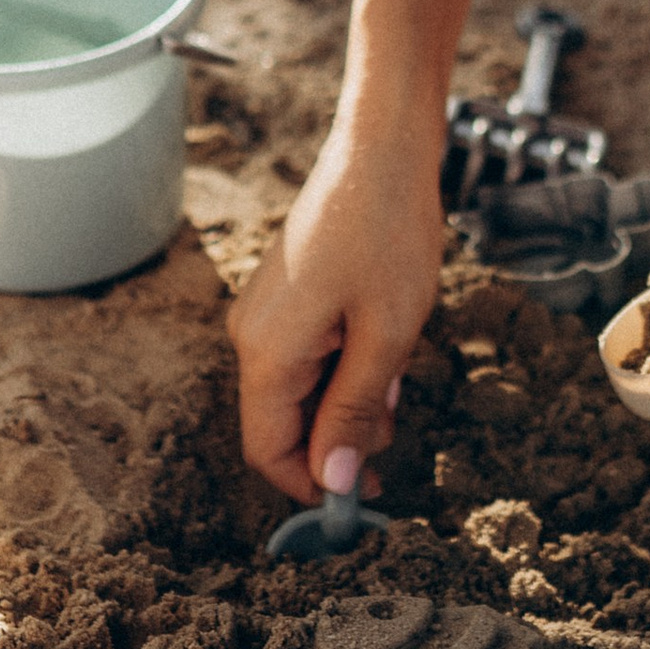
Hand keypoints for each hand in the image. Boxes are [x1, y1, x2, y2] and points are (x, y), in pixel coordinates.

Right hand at [231, 120, 447, 498]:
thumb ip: (355, 411)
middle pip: (282, 422)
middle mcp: (251, 334)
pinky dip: (344, 367)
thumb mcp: (386, 336)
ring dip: (347, 401)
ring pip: (299, 389)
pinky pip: (306, 355)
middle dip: (337, 440)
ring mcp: (264, 312)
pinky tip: (384, 346)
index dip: (312, 485)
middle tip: (396, 435)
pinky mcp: (284, 295)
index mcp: (267, 350)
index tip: (364, 499)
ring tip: (397, 376)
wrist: (382, 149)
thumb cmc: (388, 235)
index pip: (268, 450)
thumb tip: (333, 481)